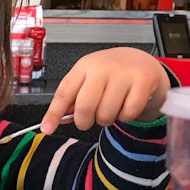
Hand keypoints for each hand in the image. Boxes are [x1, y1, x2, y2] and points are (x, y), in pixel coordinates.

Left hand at [40, 47, 169, 133]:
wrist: (141, 61)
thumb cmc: (110, 74)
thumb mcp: (88, 80)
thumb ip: (72, 99)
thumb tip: (53, 122)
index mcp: (84, 66)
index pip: (64, 92)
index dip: (54, 113)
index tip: (47, 129)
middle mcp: (102, 67)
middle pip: (85, 107)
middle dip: (84, 122)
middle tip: (89, 120)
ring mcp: (124, 73)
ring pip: (106, 114)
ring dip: (106, 120)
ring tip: (110, 109)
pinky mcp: (143, 81)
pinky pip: (128, 113)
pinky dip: (126, 117)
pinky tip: (126, 105)